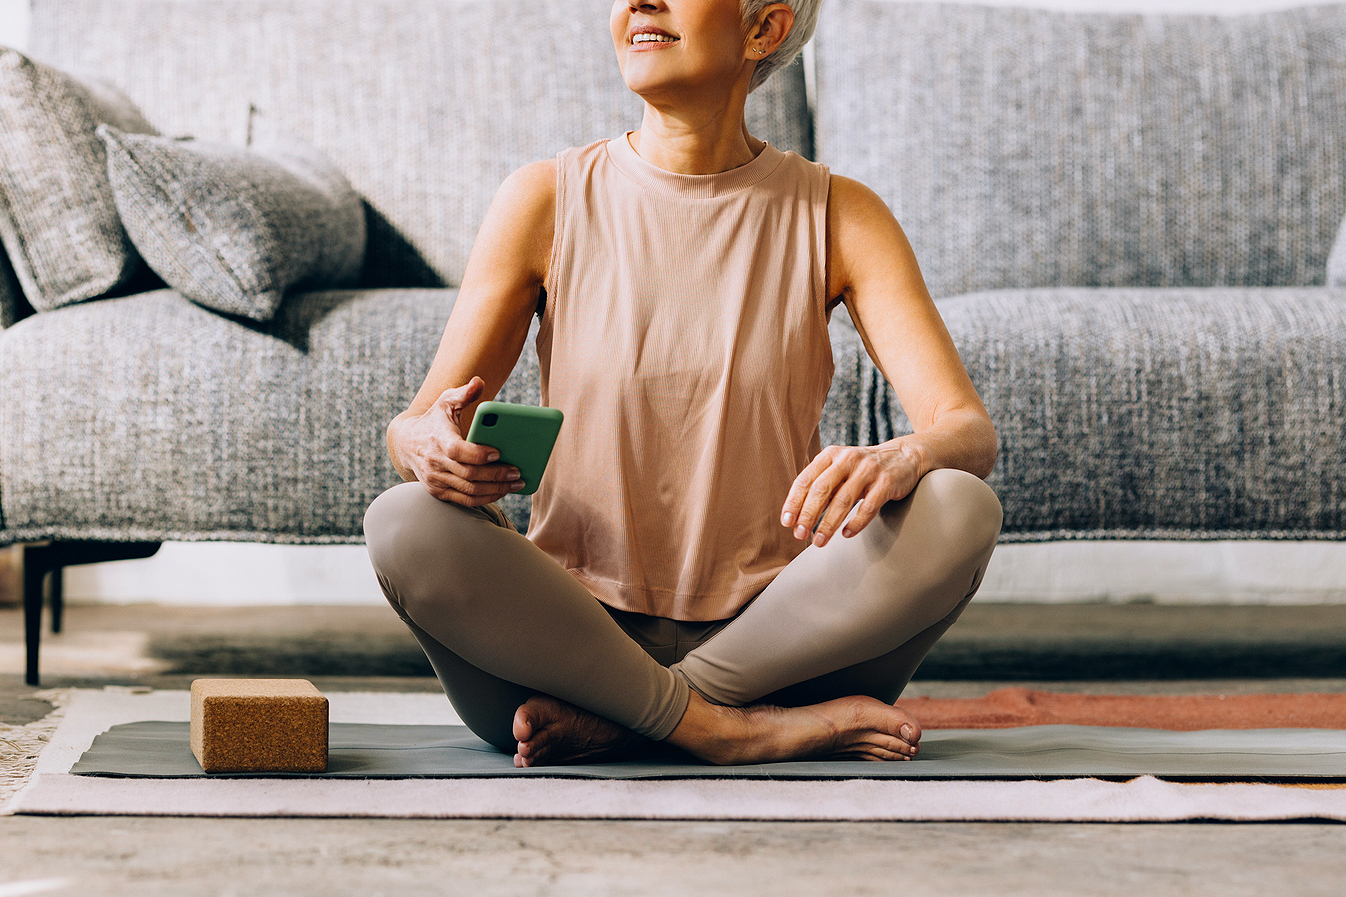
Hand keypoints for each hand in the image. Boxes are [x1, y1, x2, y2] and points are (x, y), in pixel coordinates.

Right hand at [392, 377, 523, 505]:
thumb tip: (478, 382)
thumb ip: (464, 393)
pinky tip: (502, 491)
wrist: (407, 444)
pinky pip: (465, 501)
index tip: (498, 453)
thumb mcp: (446, 402)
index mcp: (438, 439)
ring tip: (516, 484)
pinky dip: (486, 498)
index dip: (478, 454)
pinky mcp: (439, 492)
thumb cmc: (434, 421)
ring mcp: (436, 480)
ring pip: (469, 491)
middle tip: (517, 473)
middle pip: (469, 474)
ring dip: (496, 490)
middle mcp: (435, 462)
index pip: (457, 451)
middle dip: (496, 475)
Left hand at [780, 443, 922, 546]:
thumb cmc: (863, 469)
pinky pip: (868, 507)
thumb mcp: (839, 469)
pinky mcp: (886, 483)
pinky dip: (856, 523)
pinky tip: (846, 534)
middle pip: (822, 489)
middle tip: (800, 535)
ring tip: (820, 541)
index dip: (794, 502)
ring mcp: (868, 470)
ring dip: (829, 524)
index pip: (806, 479)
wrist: (903, 457)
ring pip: (844, 500)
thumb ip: (821, 486)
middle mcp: (847, 459)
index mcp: (830, 455)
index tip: (787, 522)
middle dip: (808, 515)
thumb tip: (797, 517)